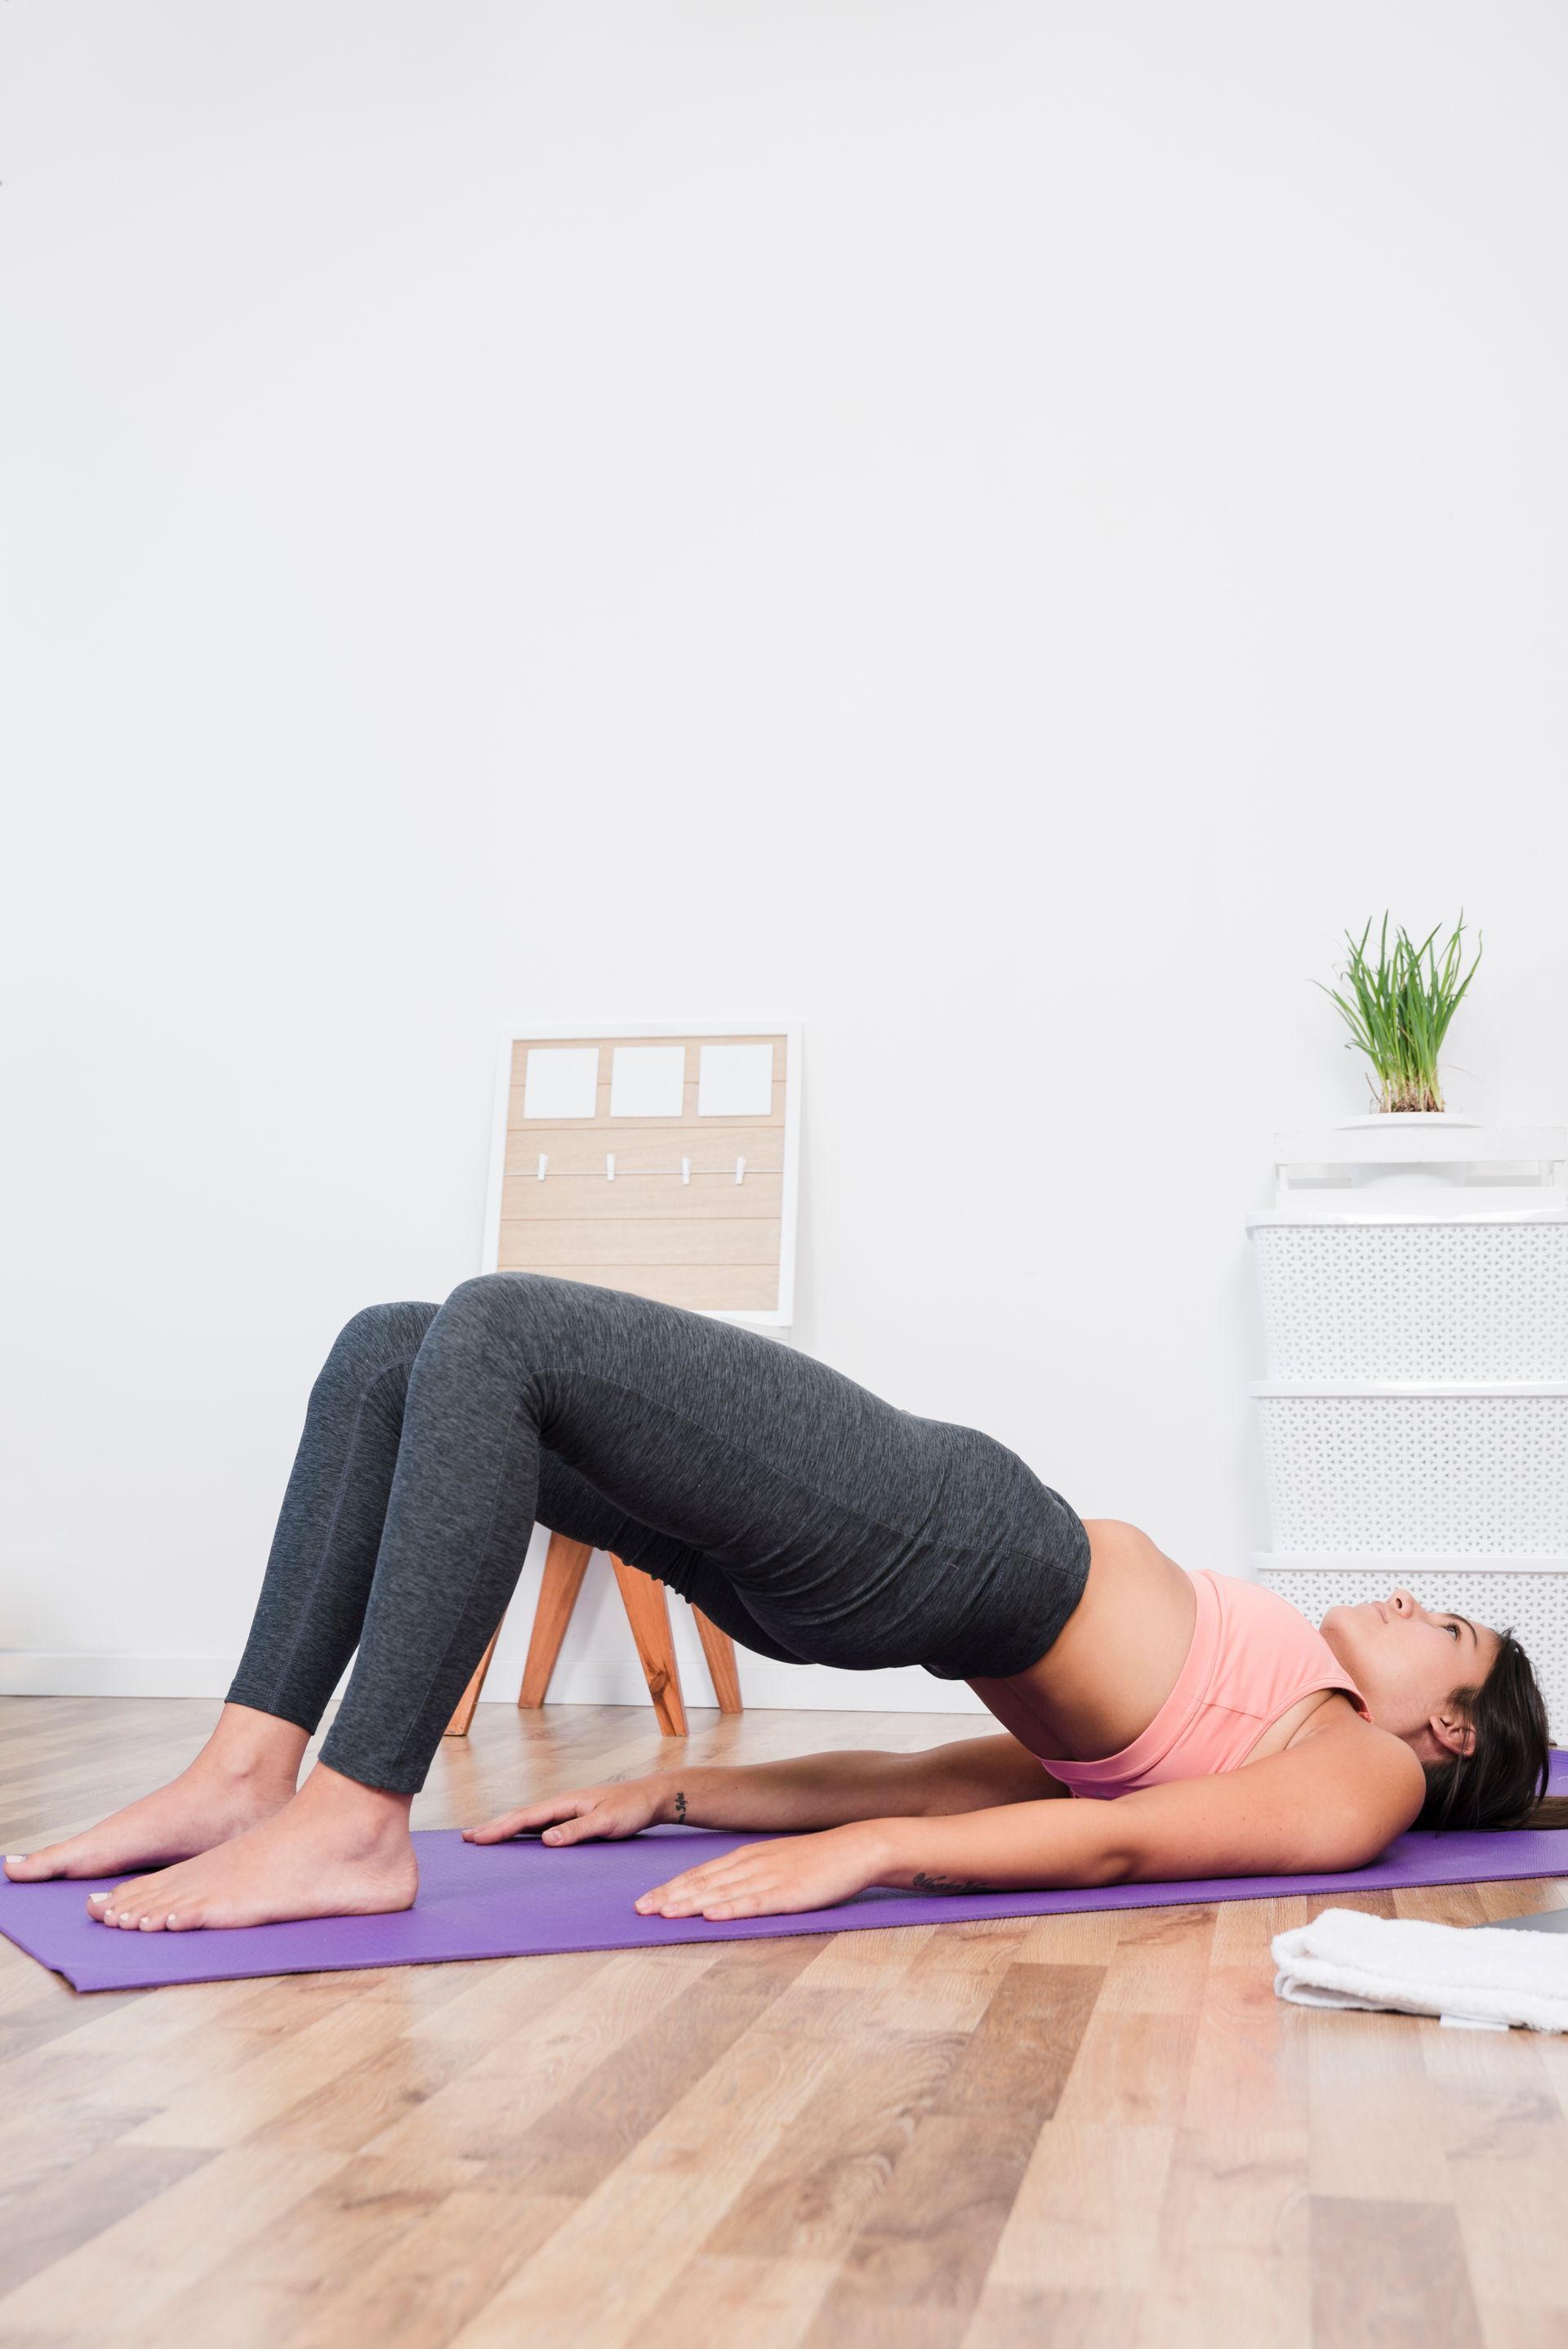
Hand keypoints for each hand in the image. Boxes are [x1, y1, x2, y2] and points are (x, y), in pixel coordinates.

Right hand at [463, 1776, 665, 1846]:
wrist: (651, 1797)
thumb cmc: (631, 1808)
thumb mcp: (606, 1823)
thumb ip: (577, 1831)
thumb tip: (546, 1840)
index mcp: (566, 1802)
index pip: (525, 1817)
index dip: (499, 1828)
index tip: (476, 1837)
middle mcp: (562, 1803)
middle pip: (520, 1815)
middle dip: (493, 1826)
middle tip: (466, 1838)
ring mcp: (567, 1809)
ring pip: (529, 1819)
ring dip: (505, 1826)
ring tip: (483, 1836)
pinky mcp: (574, 1816)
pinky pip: (541, 1823)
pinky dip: (523, 1829)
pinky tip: (518, 1836)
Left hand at [633, 1822, 890, 1920]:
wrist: (855, 1848)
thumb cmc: (817, 1860)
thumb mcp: (776, 1861)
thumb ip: (749, 1874)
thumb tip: (721, 1892)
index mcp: (747, 1857)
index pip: (700, 1873)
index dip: (671, 1887)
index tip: (645, 1900)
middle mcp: (752, 1865)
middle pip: (702, 1882)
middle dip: (669, 1896)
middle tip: (639, 1910)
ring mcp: (769, 1879)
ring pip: (721, 1892)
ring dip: (689, 1903)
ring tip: (663, 1913)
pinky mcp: (788, 1894)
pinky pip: (754, 1903)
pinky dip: (730, 1909)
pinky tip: (711, 1915)